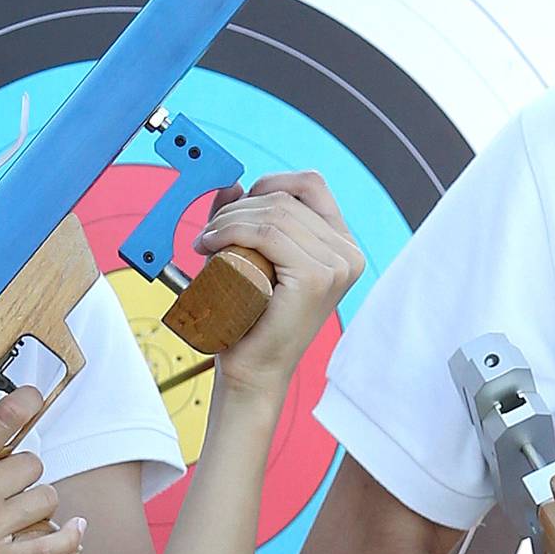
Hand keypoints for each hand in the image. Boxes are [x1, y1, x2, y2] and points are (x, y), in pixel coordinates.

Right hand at [0, 400, 83, 553]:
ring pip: (46, 500)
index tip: (35, 399)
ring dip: (37, 503)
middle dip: (23, 473)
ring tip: (22, 510)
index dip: (27, 404)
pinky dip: (68, 540)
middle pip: (33, 464)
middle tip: (8, 484)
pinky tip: (75, 530)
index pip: (4, 419)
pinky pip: (48, 548)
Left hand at [196, 173, 362, 401]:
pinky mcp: (317, 277)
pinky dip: (232, 231)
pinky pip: (267, 234)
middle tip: (208, 232)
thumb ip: (244, 220)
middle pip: (287, 198)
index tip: (237, 206)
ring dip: (229, 220)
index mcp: (341, 245)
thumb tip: (232, 185)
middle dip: (238, 207)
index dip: (269, 183)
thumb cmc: (251, 318)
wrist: (252, 370)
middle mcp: (347, 252)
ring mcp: (337, 265)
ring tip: (207, 242)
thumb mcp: (251, 256)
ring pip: (274, 213)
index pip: (310, 185)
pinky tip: (212, 245)